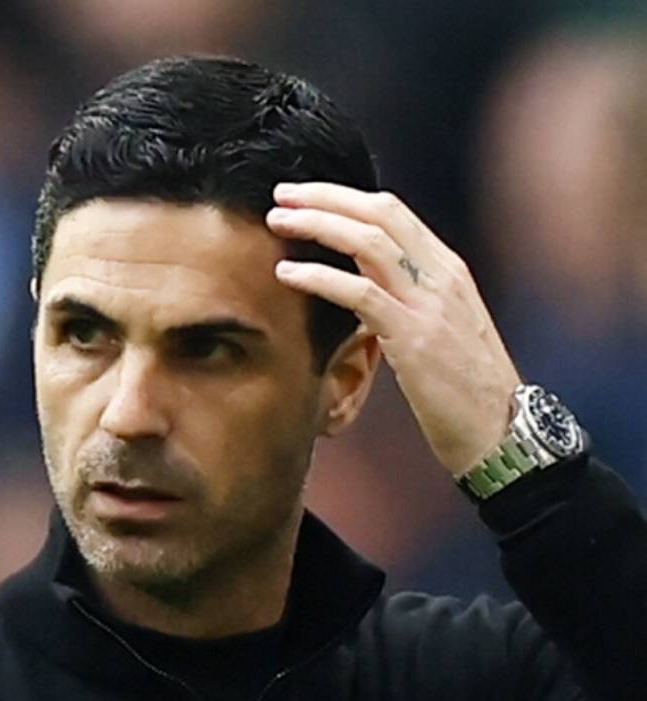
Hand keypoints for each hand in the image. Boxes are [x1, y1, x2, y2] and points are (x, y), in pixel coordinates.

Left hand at [268, 181, 519, 475]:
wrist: (502, 427)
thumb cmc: (464, 388)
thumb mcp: (439, 330)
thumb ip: (407, 301)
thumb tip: (362, 288)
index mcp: (447, 270)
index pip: (394, 213)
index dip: (345, 198)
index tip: (304, 195)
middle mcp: (442, 275)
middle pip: (380, 213)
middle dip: (326, 198)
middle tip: (281, 194)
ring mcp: (430, 304)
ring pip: (369, 242)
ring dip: (318, 226)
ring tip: (277, 223)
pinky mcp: (415, 338)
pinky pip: (361, 294)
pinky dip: (319, 277)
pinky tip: (286, 274)